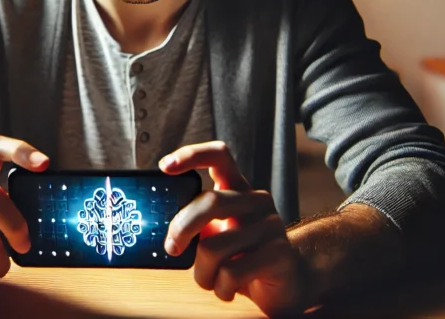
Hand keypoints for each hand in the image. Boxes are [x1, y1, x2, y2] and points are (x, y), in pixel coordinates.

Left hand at [160, 141, 304, 316]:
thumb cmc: (240, 257)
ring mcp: (270, 225)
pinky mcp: (278, 254)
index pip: (219, 156)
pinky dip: (220, 288)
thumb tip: (162, 227)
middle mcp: (256, 200)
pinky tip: (227, 289)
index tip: (165, 167)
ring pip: (214, 247)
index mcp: (238, 188)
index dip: (191, 156)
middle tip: (172, 248)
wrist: (282, 286)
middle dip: (181, 228)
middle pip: (211, 202)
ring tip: (209, 280)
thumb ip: (195, 223)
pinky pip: (231, 272)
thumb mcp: (215, 234)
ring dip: (202, 273)